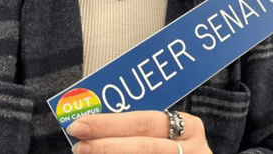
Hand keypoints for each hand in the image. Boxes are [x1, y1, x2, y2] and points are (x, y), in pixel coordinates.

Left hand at [67, 110, 211, 153]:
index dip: (109, 123)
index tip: (80, 124)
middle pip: (143, 146)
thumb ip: (142, 129)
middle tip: (78, 144)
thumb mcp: (168, 134)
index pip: (144, 122)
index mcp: (189, 127)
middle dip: (106, 144)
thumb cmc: (177, 148)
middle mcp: (193, 149)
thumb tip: (97, 125)